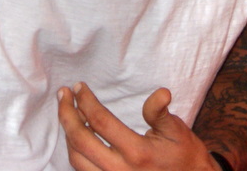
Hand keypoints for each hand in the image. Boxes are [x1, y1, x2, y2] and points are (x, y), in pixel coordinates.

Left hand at [58, 82, 219, 170]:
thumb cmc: (184, 155)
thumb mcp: (177, 131)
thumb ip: (160, 113)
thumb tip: (161, 93)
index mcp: (137, 152)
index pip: (100, 122)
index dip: (86, 101)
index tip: (79, 86)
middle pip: (80, 141)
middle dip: (66, 115)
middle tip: (63, 94)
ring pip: (77, 160)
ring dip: (68, 134)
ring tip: (67, 111)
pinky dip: (74, 151)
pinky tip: (75, 135)